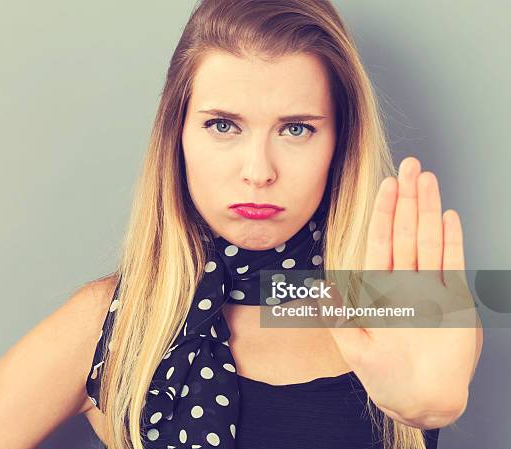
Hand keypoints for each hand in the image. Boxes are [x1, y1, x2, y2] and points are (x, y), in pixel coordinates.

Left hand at [322, 156, 481, 428]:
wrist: (418, 400)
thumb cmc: (384, 376)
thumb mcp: (354, 347)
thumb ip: (339, 317)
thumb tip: (320, 288)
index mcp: (380, 288)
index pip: (381, 242)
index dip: (384, 213)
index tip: (387, 186)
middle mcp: (405, 282)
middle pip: (406, 232)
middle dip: (408, 199)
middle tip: (412, 166)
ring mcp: (430, 289)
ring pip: (429, 240)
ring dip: (429, 210)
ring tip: (428, 180)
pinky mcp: (454, 301)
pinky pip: (453, 264)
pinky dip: (452, 240)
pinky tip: (448, 217)